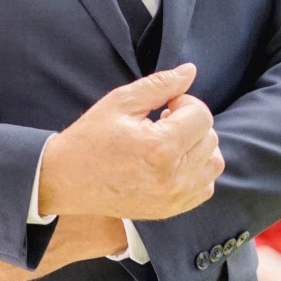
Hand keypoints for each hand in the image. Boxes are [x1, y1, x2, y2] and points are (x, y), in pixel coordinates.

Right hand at [36, 64, 221, 222]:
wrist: (66, 181)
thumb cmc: (90, 138)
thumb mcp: (120, 102)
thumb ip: (160, 84)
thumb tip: (190, 71)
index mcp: (161, 147)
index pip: (202, 116)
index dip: (185, 103)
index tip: (164, 107)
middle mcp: (173, 176)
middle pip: (210, 138)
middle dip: (190, 124)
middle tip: (162, 123)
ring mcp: (173, 197)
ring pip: (214, 163)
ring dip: (198, 147)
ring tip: (170, 142)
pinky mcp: (170, 210)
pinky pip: (205, 187)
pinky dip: (196, 171)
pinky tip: (173, 162)